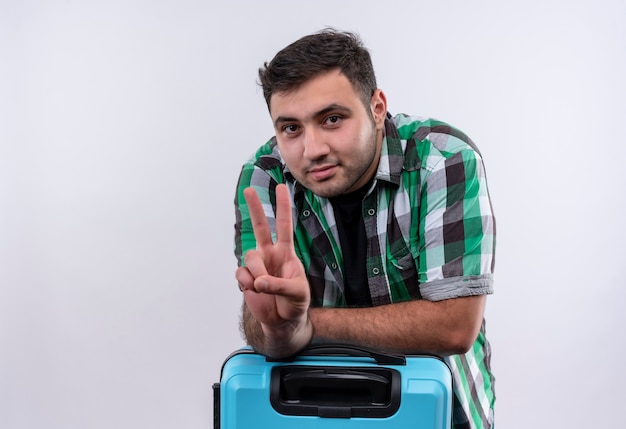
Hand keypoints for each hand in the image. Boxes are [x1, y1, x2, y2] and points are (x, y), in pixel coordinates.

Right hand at [235, 184, 310, 339]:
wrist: (283, 320)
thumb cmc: (296, 302)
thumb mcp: (296, 292)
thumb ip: (278, 285)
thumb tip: (257, 281)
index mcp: (286, 252)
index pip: (285, 225)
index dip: (283, 206)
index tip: (281, 186)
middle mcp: (270, 253)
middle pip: (261, 226)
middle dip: (255, 208)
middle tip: (248, 190)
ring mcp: (257, 265)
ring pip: (249, 257)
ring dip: (256, 272)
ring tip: (262, 286)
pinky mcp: (245, 277)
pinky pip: (241, 274)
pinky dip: (247, 284)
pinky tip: (253, 290)